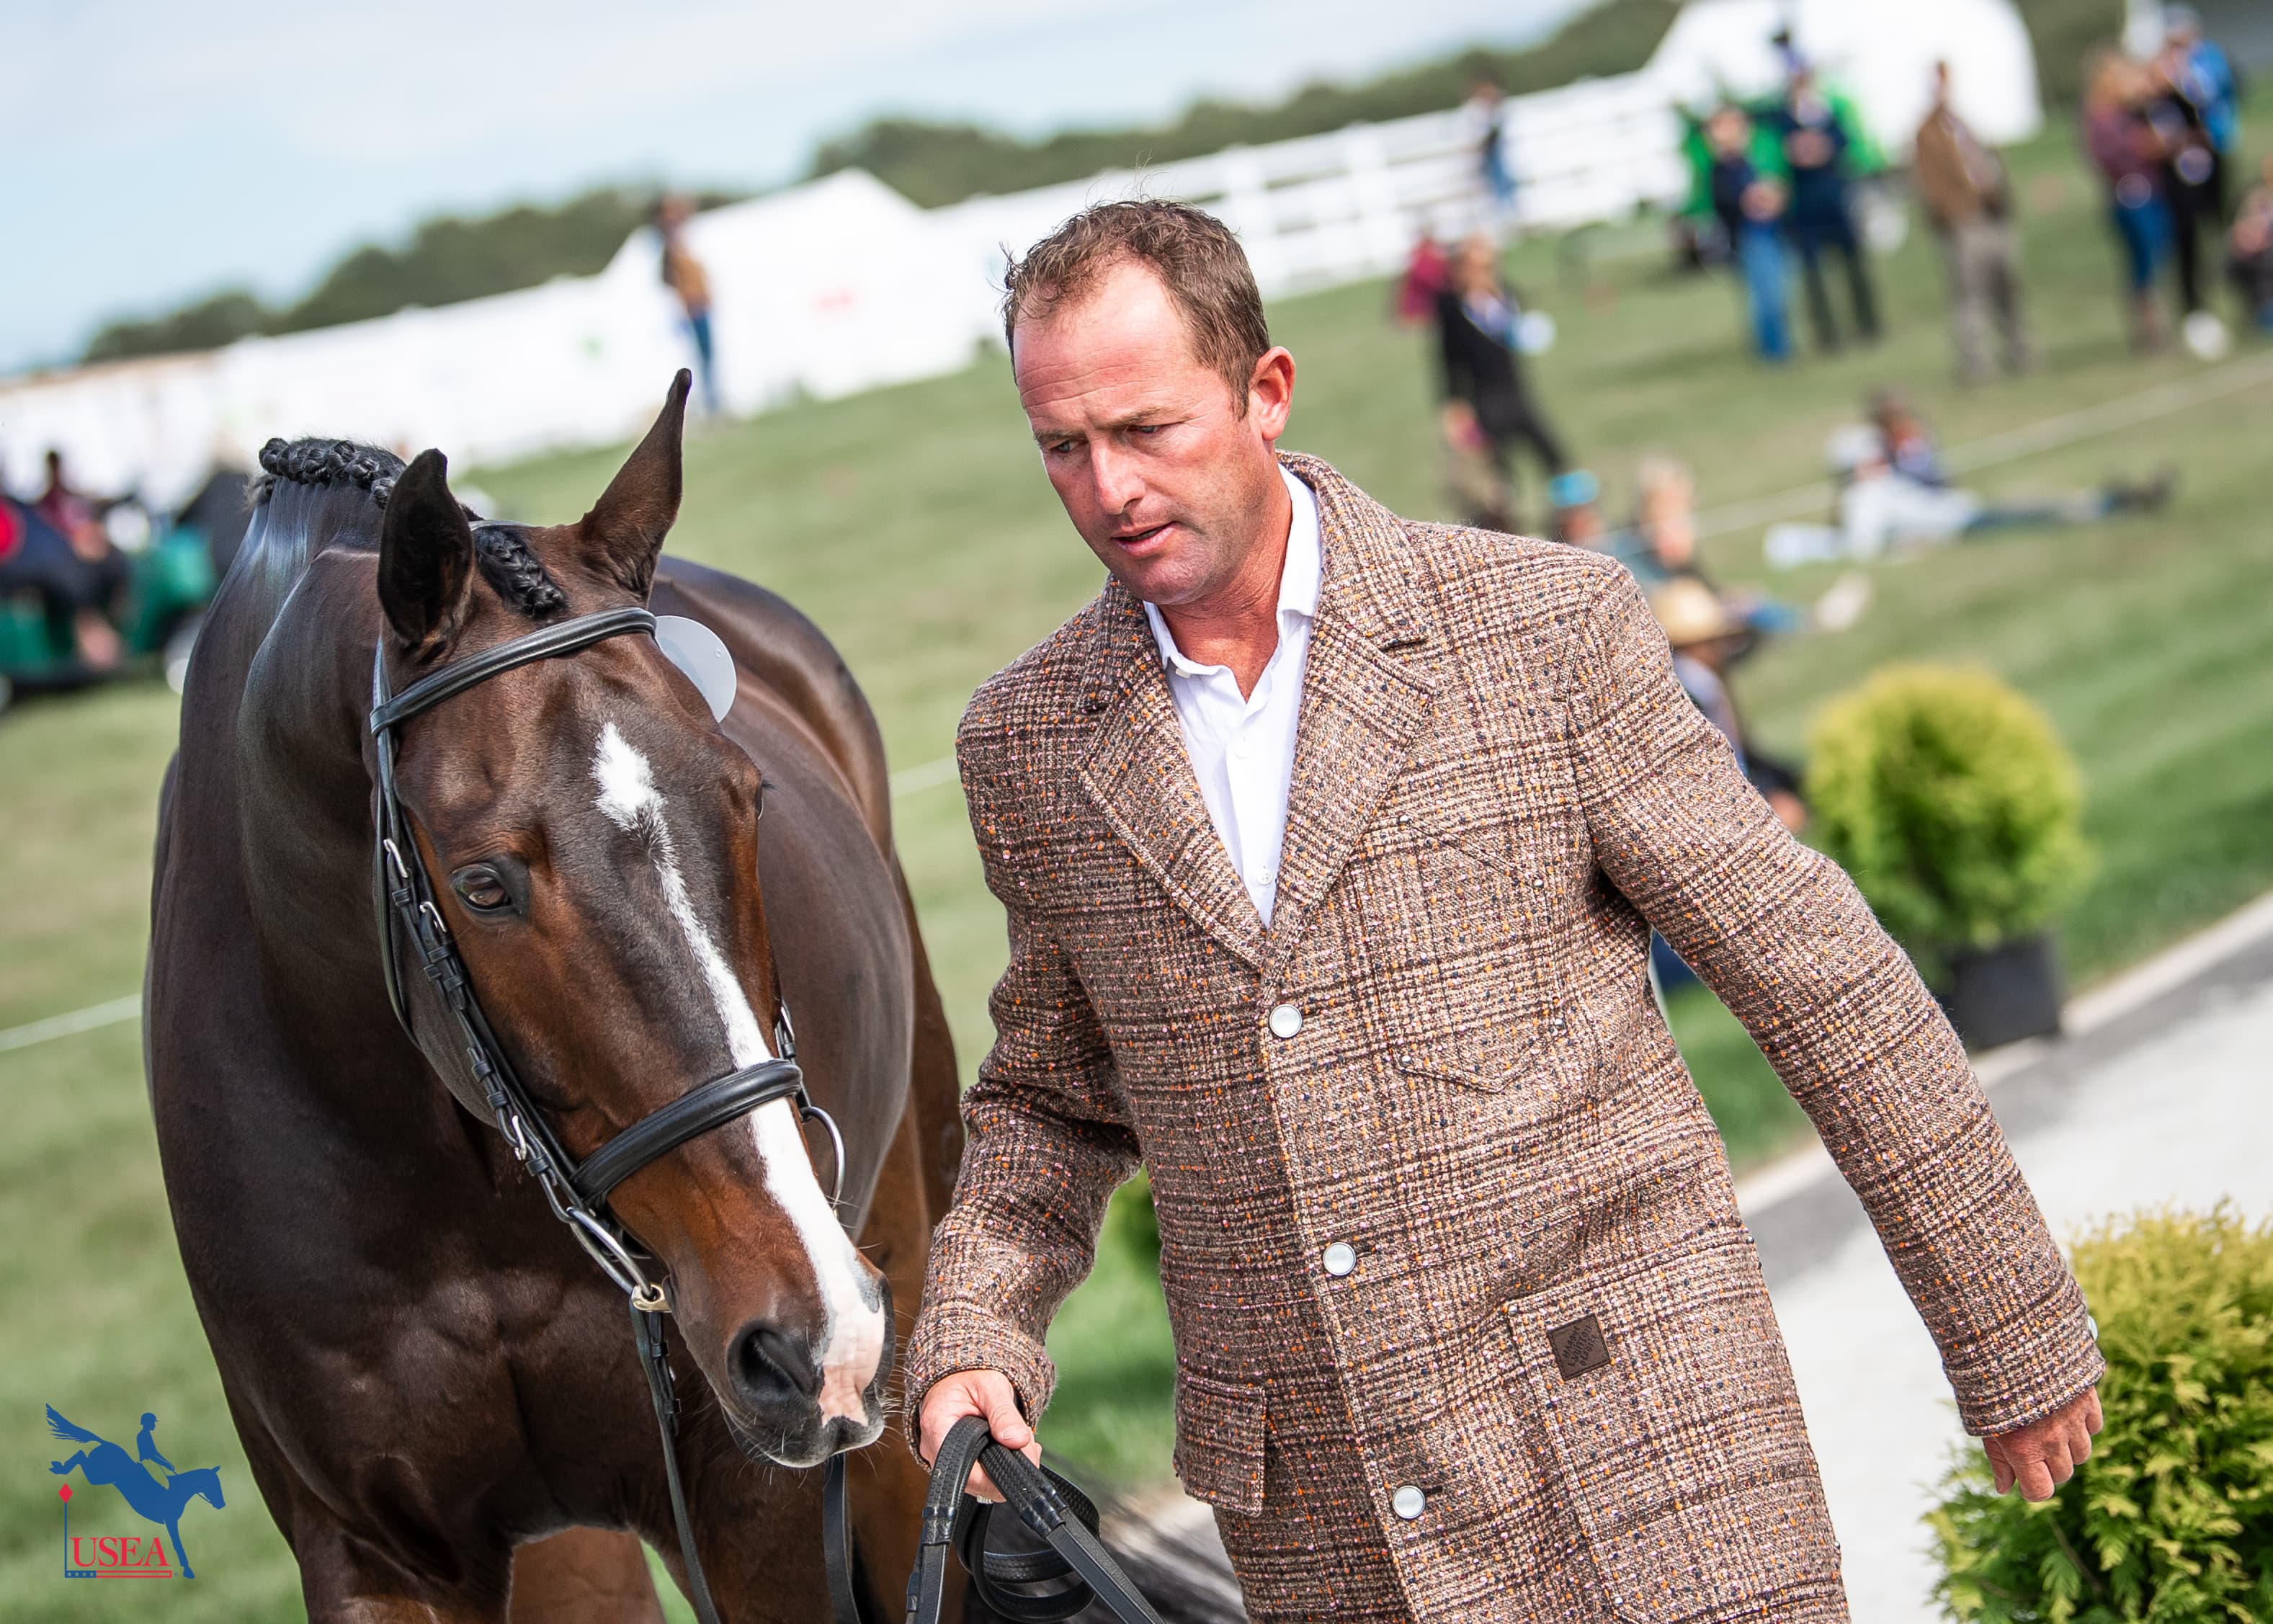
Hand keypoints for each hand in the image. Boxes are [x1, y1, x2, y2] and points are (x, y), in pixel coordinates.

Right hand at [917, 1369, 1040, 1503]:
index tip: (1020, 1457)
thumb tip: (1018, 1440)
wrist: (955, 1371)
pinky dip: (995, 1462)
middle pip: (973, 1479)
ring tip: (1017, 1440)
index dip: (996, 1473)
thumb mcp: (991, 1386)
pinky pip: (976, 1472)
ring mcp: (941, 1455)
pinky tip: (1008, 1445)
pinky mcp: (952, 1457)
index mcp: (937, 1427)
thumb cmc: (967, 1374)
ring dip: (1002, 1465)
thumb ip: (1004, 1414)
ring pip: (977, 1479)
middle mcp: (934, 1447)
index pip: (965, 1470)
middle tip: (1026, 1444)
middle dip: (1005, 1466)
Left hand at [1983, 1385, 2101, 1500]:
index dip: (2032, 1489)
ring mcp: (2072, 1420)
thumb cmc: (1988, 1382)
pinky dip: (2083, 1425)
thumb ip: (1998, 1458)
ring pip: (2082, 1453)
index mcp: (2022, 1448)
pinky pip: (2094, 1426)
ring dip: (2068, 1447)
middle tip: (2033, 1446)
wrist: (2008, 1338)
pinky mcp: (2087, 1400)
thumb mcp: (1983, 1422)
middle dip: (2049, 1467)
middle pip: (2063, 1473)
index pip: (2041, 1491)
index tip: (2025, 1478)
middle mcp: (2051, 1439)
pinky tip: (2063, 1411)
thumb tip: (2005, 1488)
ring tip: (2048, 1426)